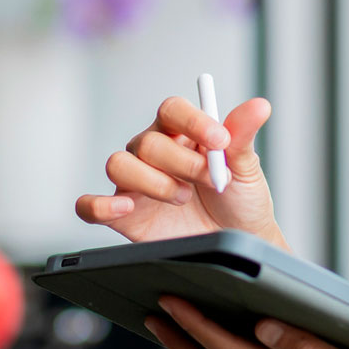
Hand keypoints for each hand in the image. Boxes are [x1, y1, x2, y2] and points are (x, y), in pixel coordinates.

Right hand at [75, 95, 281, 245]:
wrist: (238, 243)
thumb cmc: (240, 201)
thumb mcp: (247, 168)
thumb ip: (242, 137)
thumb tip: (259, 106)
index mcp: (182, 133)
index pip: (172, 110)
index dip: (191, 121)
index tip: (219, 140)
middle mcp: (153, 153)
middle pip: (148, 142)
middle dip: (184, 163)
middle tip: (212, 181)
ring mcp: (135, 183)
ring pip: (118, 164)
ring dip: (153, 183)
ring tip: (183, 199)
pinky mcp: (123, 216)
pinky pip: (90, 205)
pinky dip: (99, 205)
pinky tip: (125, 208)